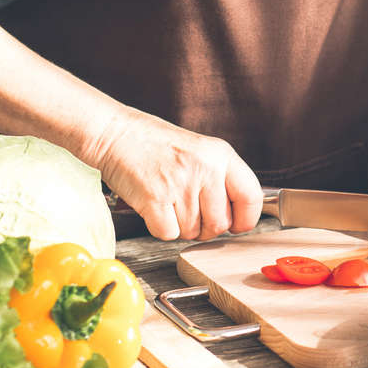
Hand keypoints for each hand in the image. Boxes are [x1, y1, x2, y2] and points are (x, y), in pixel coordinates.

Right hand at [89, 108, 263, 240]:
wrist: (116, 134)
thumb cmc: (156, 145)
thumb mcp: (201, 151)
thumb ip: (221, 179)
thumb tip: (238, 216)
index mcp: (221, 155)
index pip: (251, 196)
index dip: (246, 218)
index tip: (238, 225)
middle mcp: (204, 168)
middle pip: (220, 224)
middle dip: (206, 228)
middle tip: (191, 212)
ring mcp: (180, 184)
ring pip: (192, 232)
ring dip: (180, 226)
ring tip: (169, 201)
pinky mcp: (155, 199)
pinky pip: (169, 234)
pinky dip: (161, 228)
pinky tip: (156, 207)